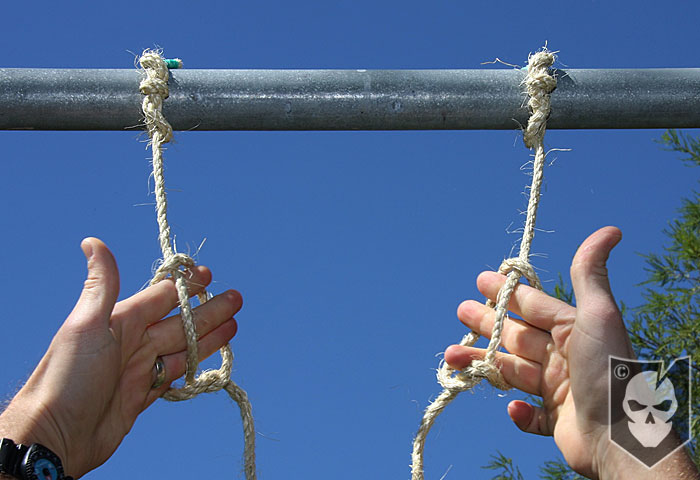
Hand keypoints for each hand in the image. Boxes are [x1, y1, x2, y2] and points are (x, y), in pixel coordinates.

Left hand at [0, 238, 241, 477]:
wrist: (55, 435)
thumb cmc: (69, 376)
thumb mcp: (87, 325)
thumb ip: (102, 284)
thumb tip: (92, 241)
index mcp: (122, 320)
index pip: (163, 295)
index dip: (187, 284)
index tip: (210, 274)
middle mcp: (133, 342)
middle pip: (180, 321)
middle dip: (209, 309)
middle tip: (237, 299)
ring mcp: (139, 369)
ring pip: (183, 347)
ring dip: (208, 336)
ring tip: (234, 326)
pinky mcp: (143, 396)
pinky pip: (176, 374)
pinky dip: (195, 365)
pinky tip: (210, 358)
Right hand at [444, 226, 695, 477]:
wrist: (619, 437)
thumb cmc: (606, 370)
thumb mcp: (597, 314)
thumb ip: (589, 273)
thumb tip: (610, 229)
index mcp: (572, 331)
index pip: (533, 306)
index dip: (508, 292)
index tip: (481, 280)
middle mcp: (564, 358)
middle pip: (517, 336)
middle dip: (488, 323)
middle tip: (461, 311)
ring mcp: (560, 391)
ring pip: (512, 372)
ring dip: (484, 364)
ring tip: (452, 356)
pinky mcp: (556, 423)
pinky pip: (531, 415)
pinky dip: (518, 412)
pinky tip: (511, 406)